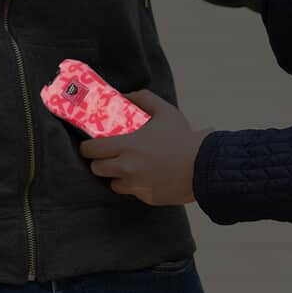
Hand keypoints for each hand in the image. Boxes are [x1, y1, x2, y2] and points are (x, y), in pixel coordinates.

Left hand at [78, 90, 209, 206]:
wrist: (203, 165)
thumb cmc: (183, 138)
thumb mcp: (165, 111)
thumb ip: (143, 99)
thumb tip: (125, 95)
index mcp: (127, 145)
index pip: (91, 150)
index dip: (88, 147)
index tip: (91, 145)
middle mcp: (127, 167)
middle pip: (97, 168)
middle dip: (100, 162)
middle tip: (109, 156)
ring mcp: (136, 185)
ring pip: (113, 183)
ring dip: (117, 176)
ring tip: (130, 168)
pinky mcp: (146, 197)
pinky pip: (132, 192)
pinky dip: (135, 186)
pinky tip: (147, 177)